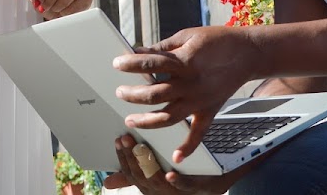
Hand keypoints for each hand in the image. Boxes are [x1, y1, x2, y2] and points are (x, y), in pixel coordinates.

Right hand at [102, 135, 232, 193]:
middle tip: (125, 138)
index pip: (132, 174)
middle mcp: (163, 193)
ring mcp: (180, 193)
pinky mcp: (199, 188)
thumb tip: (109, 181)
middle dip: (131, 158)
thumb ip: (136, 174)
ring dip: (148, 166)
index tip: (118, 140)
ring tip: (140, 147)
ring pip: (159, 183)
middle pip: (142, 177)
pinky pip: (187, 186)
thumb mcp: (158, 176)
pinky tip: (170, 174)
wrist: (217, 182)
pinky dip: (178, 182)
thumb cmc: (184, 178)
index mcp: (152, 189)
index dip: (123, 159)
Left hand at [113, 26, 263, 162]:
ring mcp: (200, 100)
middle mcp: (190, 84)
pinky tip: (175, 157)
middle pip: (155, 94)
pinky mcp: (210, 110)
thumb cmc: (216, 40)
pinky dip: (188, 147)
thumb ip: (162, 46)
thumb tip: (138, 51)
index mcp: (184, 62)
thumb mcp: (187, 35)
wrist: (248, 53)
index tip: (116, 63)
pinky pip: (198, 133)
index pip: (151, 64)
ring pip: (169, 117)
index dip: (131, 63)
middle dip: (133, 94)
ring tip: (130, 120)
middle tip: (119, 92)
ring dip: (147, 121)